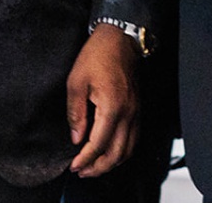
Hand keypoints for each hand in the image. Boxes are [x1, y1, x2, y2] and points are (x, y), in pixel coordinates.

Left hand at [66, 23, 137, 176]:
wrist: (119, 38)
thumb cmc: (98, 55)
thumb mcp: (76, 81)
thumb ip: (76, 113)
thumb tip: (76, 138)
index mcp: (111, 107)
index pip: (98, 145)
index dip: (84, 159)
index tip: (74, 166)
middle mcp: (127, 114)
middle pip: (116, 154)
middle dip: (98, 168)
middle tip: (82, 172)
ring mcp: (135, 113)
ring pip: (128, 151)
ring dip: (111, 163)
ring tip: (94, 166)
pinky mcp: (137, 109)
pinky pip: (133, 140)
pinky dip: (122, 152)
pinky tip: (110, 152)